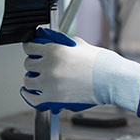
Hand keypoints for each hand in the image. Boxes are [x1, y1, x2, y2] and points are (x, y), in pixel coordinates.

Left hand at [21, 28, 139, 114]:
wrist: (111, 80)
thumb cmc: (100, 62)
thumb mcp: (78, 44)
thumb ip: (60, 42)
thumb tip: (49, 41)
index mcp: (54, 50)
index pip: (29, 47)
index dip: (30, 47)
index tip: (31, 49)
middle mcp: (49, 67)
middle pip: (28, 64)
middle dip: (33, 62)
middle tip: (39, 63)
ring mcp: (50, 84)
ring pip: (28, 80)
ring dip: (32, 78)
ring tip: (38, 77)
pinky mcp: (53, 99)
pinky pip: (32, 98)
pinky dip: (29, 95)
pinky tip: (30, 91)